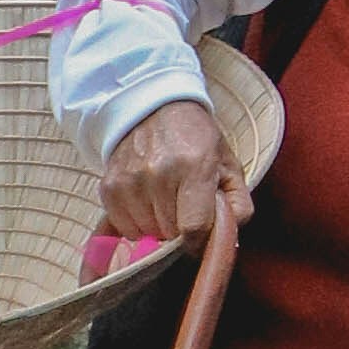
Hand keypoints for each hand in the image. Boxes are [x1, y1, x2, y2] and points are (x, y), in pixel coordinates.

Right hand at [102, 98, 235, 246]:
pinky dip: (138, 223)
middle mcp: (159, 174)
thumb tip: (229, 238)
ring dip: (158, 226)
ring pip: (147, 234)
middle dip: (180, 229)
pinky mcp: (109, 188)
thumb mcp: (229, 164)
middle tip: (184, 206)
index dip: (200, 240)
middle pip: (170, 234)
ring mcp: (130, 181)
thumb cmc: (196, 139)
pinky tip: (147, 201)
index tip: (201, 235)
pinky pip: (126, 228)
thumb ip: (238, 204)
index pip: (194, 227)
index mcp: (195, 167)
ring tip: (166, 200)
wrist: (154, 108)